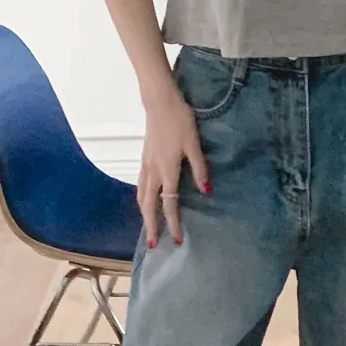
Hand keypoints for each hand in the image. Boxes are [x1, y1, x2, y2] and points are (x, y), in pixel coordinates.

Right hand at [137, 80, 209, 247]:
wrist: (159, 101)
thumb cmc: (179, 120)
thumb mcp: (194, 143)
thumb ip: (199, 168)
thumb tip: (205, 190)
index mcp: (167, 170)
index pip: (169, 204)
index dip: (173, 223)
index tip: (177, 239)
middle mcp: (153, 171)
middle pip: (149, 205)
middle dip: (151, 226)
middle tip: (153, 244)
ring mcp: (145, 165)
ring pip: (141, 196)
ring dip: (144, 214)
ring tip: (148, 227)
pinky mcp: (144, 158)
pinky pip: (140, 185)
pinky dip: (141, 200)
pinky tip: (145, 202)